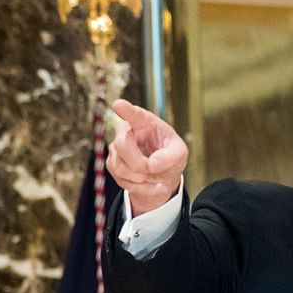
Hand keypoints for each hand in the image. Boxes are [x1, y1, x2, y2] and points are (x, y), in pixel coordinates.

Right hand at [107, 99, 187, 215]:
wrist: (160, 176)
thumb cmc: (170, 157)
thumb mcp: (180, 154)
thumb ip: (170, 157)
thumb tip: (152, 165)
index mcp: (145, 123)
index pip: (135, 114)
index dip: (126, 109)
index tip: (119, 104)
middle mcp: (127, 132)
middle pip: (122, 144)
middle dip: (138, 163)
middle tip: (151, 169)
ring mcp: (116, 149)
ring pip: (120, 166)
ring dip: (141, 178)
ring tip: (154, 177)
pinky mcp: (112, 165)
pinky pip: (122, 180)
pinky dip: (141, 188)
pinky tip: (152, 186)